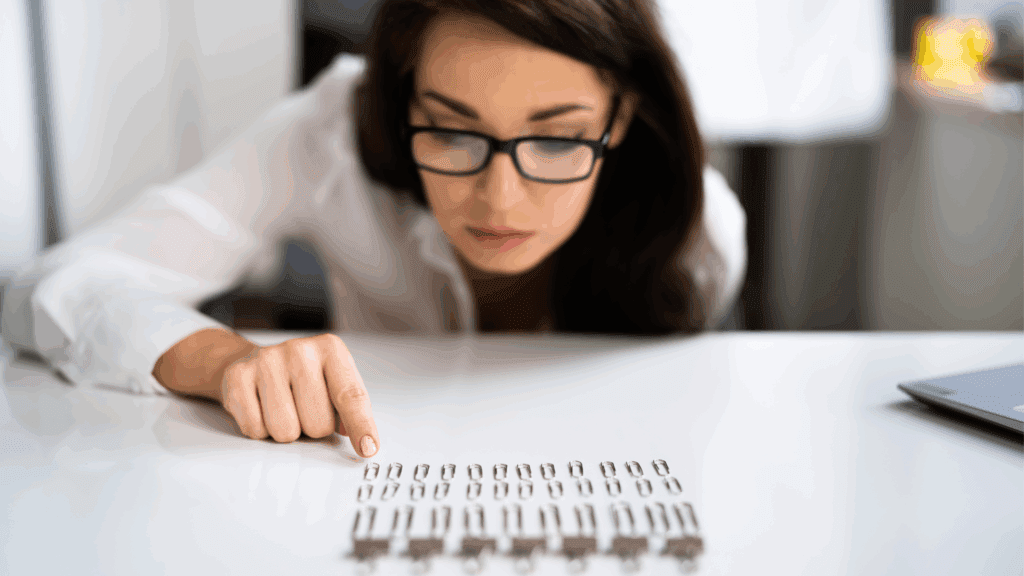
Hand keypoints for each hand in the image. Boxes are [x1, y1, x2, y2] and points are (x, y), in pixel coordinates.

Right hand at [219, 333, 378, 455]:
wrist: (257, 361)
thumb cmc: (305, 378)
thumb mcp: (335, 384)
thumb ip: (351, 409)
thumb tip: (362, 439)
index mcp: (331, 350)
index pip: (350, 395)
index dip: (361, 425)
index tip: (368, 448)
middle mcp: (300, 350)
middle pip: (318, 423)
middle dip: (314, 429)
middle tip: (305, 411)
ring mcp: (267, 360)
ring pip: (285, 431)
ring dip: (287, 431)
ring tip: (285, 409)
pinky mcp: (238, 376)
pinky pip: (256, 429)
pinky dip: (261, 429)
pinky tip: (263, 409)